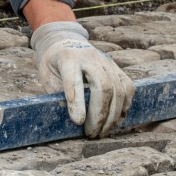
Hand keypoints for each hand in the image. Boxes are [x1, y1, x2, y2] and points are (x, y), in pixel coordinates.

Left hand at [31, 21, 134, 137]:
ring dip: (113, 116)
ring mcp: (106, 61)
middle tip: (91, 133)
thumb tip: (71, 122)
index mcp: (67, 59)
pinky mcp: (117, 67)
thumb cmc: (53, 65)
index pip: (74, 80)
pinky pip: (128, 87)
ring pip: (118, 89)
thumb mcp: (47, 76)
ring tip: (102, 132)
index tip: (78, 122)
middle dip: (99, 114)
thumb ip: (57, 95)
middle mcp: (90, 58)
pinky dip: (124, 106)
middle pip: (103, 86)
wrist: (63, 41)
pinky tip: (116, 120)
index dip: (77, 102)